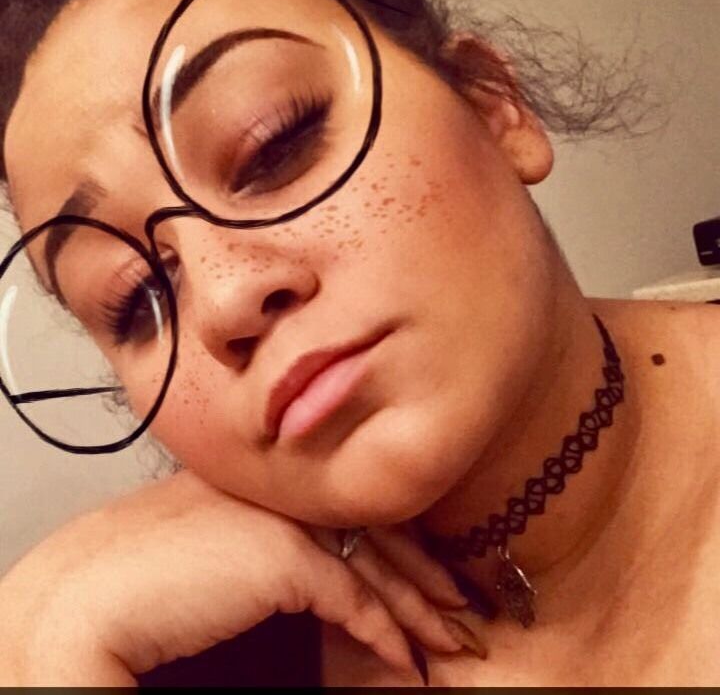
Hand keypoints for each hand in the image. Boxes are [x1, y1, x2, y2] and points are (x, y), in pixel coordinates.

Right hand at [0, 469, 464, 685]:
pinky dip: (386, 634)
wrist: (92, 592)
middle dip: (424, 570)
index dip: (392, 540)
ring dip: (419, 606)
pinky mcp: (285, 557)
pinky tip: (406, 660)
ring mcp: (286, 517)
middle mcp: (283, 490)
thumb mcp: (214, 548)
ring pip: (375, 561)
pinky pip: (354, 600)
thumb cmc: (138, 574)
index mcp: (265, 479)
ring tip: (452, 636)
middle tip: (461, 601)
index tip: (424, 567)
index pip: (345, 505)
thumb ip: (260, 545)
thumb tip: (299, 573)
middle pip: (374, 527)